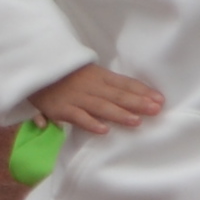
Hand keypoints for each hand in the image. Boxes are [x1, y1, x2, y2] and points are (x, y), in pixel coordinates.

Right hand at [31, 63, 165, 133]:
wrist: (38, 70)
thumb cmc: (69, 76)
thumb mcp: (92, 75)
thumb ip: (112, 85)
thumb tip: (141, 96)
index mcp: (100, 76)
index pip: (125, 83)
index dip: (143, 91)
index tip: (160, 99)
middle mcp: (91, 86)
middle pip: (117, 95)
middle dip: (138, 102)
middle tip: (156, 110)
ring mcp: (76, 98)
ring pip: (101, 106)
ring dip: (119, 114)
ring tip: (136, 121)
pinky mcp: (62, 109)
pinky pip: (77, 117)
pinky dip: (90, 123)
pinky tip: (104, 130)